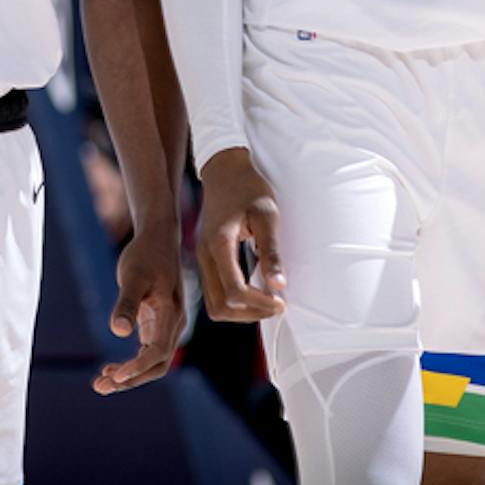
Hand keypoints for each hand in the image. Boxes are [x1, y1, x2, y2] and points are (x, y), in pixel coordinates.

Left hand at [95, 224, 184, 393]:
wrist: (157, 239)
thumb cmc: (145, 255)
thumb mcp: (132, 276)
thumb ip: (126, 303)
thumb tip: (118, 331)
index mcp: (171, 316)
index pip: (157, 353)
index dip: (137, 369)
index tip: (115, 377)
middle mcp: (173, 325)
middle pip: (157, 365)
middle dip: (131, 380)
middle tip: (100, 388)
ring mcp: (167, 325)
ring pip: (152, 361)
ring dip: (130, 376)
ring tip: (101, 384)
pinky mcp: (157, 323)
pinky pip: (147, 351)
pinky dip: (132, 363)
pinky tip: (112, 369)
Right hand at [194, 148, 286, 321]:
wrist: (225, 171)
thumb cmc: (248, 189)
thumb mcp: (267, 215)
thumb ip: (271, 251)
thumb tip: (278, 286)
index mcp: (219, 245)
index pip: (234, 292)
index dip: (259, 304)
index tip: (281, 300)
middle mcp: (205, 255)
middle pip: (220, 307)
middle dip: (250, 313)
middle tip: (276, 304)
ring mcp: (202, 258)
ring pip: (214, 305)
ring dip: (241, 311)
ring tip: (267, 300)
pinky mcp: (206, 258)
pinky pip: (215, 293)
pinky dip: (234, 300)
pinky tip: (255, 289)